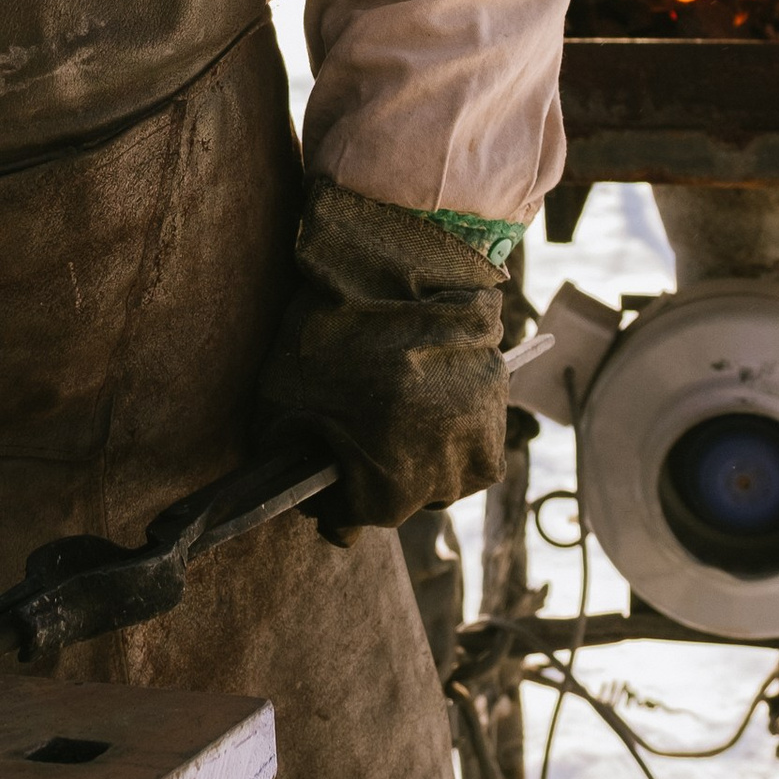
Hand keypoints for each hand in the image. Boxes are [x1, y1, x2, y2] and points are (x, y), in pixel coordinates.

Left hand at [254, 175, 510, 543]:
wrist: (381, 259)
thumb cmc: (321, 332)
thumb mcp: (279, 406)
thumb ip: (290, 461)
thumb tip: (298, 487)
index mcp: (387, 486)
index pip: (353, 519)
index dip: (330, 498)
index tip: (322, 474)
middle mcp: (443, 472)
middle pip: (409, 499)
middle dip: (384, 475)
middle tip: (360, 433)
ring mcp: (478, 432)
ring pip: (453, 472)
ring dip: (429, 454)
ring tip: (399, 411)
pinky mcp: (498, 392)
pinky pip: (481, 434)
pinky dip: (461, 425)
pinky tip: (433, 395)